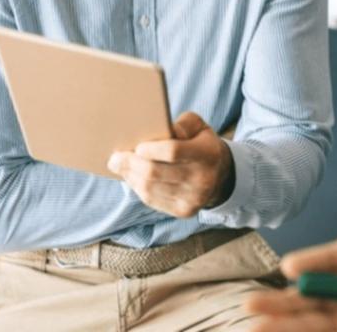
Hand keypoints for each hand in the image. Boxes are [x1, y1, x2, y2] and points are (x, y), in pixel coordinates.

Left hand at [107, 112, 233, 217]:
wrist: (221, 177)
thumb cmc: (202, 145)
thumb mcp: (199, 127)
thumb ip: (182, 124)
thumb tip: (160, 131)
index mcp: (207, 155)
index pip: (173, 152)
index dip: (151, 150)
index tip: (136, 146)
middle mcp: (202, 179)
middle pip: (155, 173)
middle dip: (130, 164)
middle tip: (115, 158)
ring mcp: (193, 199)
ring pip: (150, 189)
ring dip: (130, 177)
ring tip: (120, 166)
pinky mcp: (184, 211)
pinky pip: (153, 201)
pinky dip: (138, 188)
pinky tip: (131, 178)